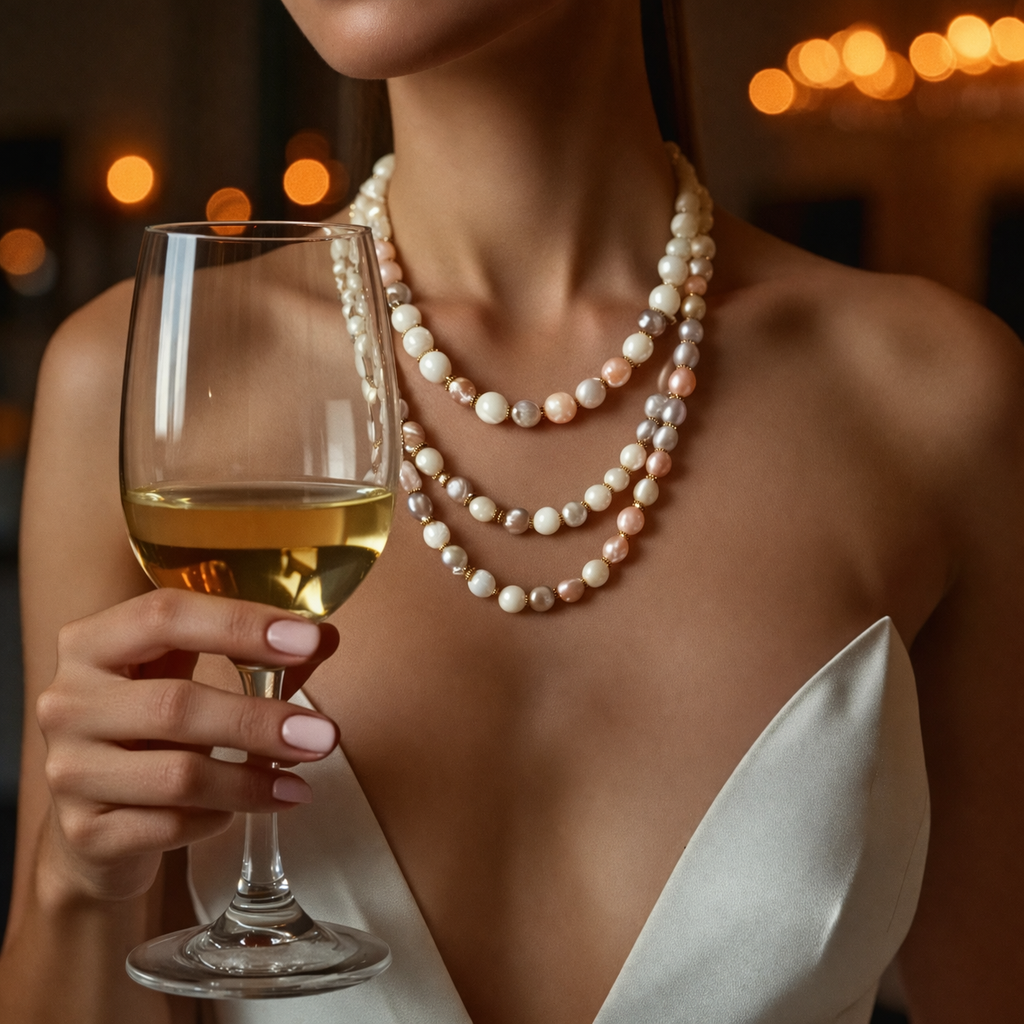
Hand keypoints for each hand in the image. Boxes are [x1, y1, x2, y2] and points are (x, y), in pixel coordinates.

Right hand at [35, 589, 340, 904]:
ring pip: (179, 775)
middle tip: (324, 735)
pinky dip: (220, 817)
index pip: (165, 616)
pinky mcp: (85, 832)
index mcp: (92, 643)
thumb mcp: (194, 677)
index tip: (309, 639)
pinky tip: (244, 810)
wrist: (96, 824)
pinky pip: (171, 825)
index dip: (241, 623)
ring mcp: (69, 770)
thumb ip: (257, 656)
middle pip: (176, 704)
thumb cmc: (153, 732)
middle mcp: (68, 702)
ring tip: (301, 781)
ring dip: (252, 779)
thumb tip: (326, 636)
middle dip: (261, 720)